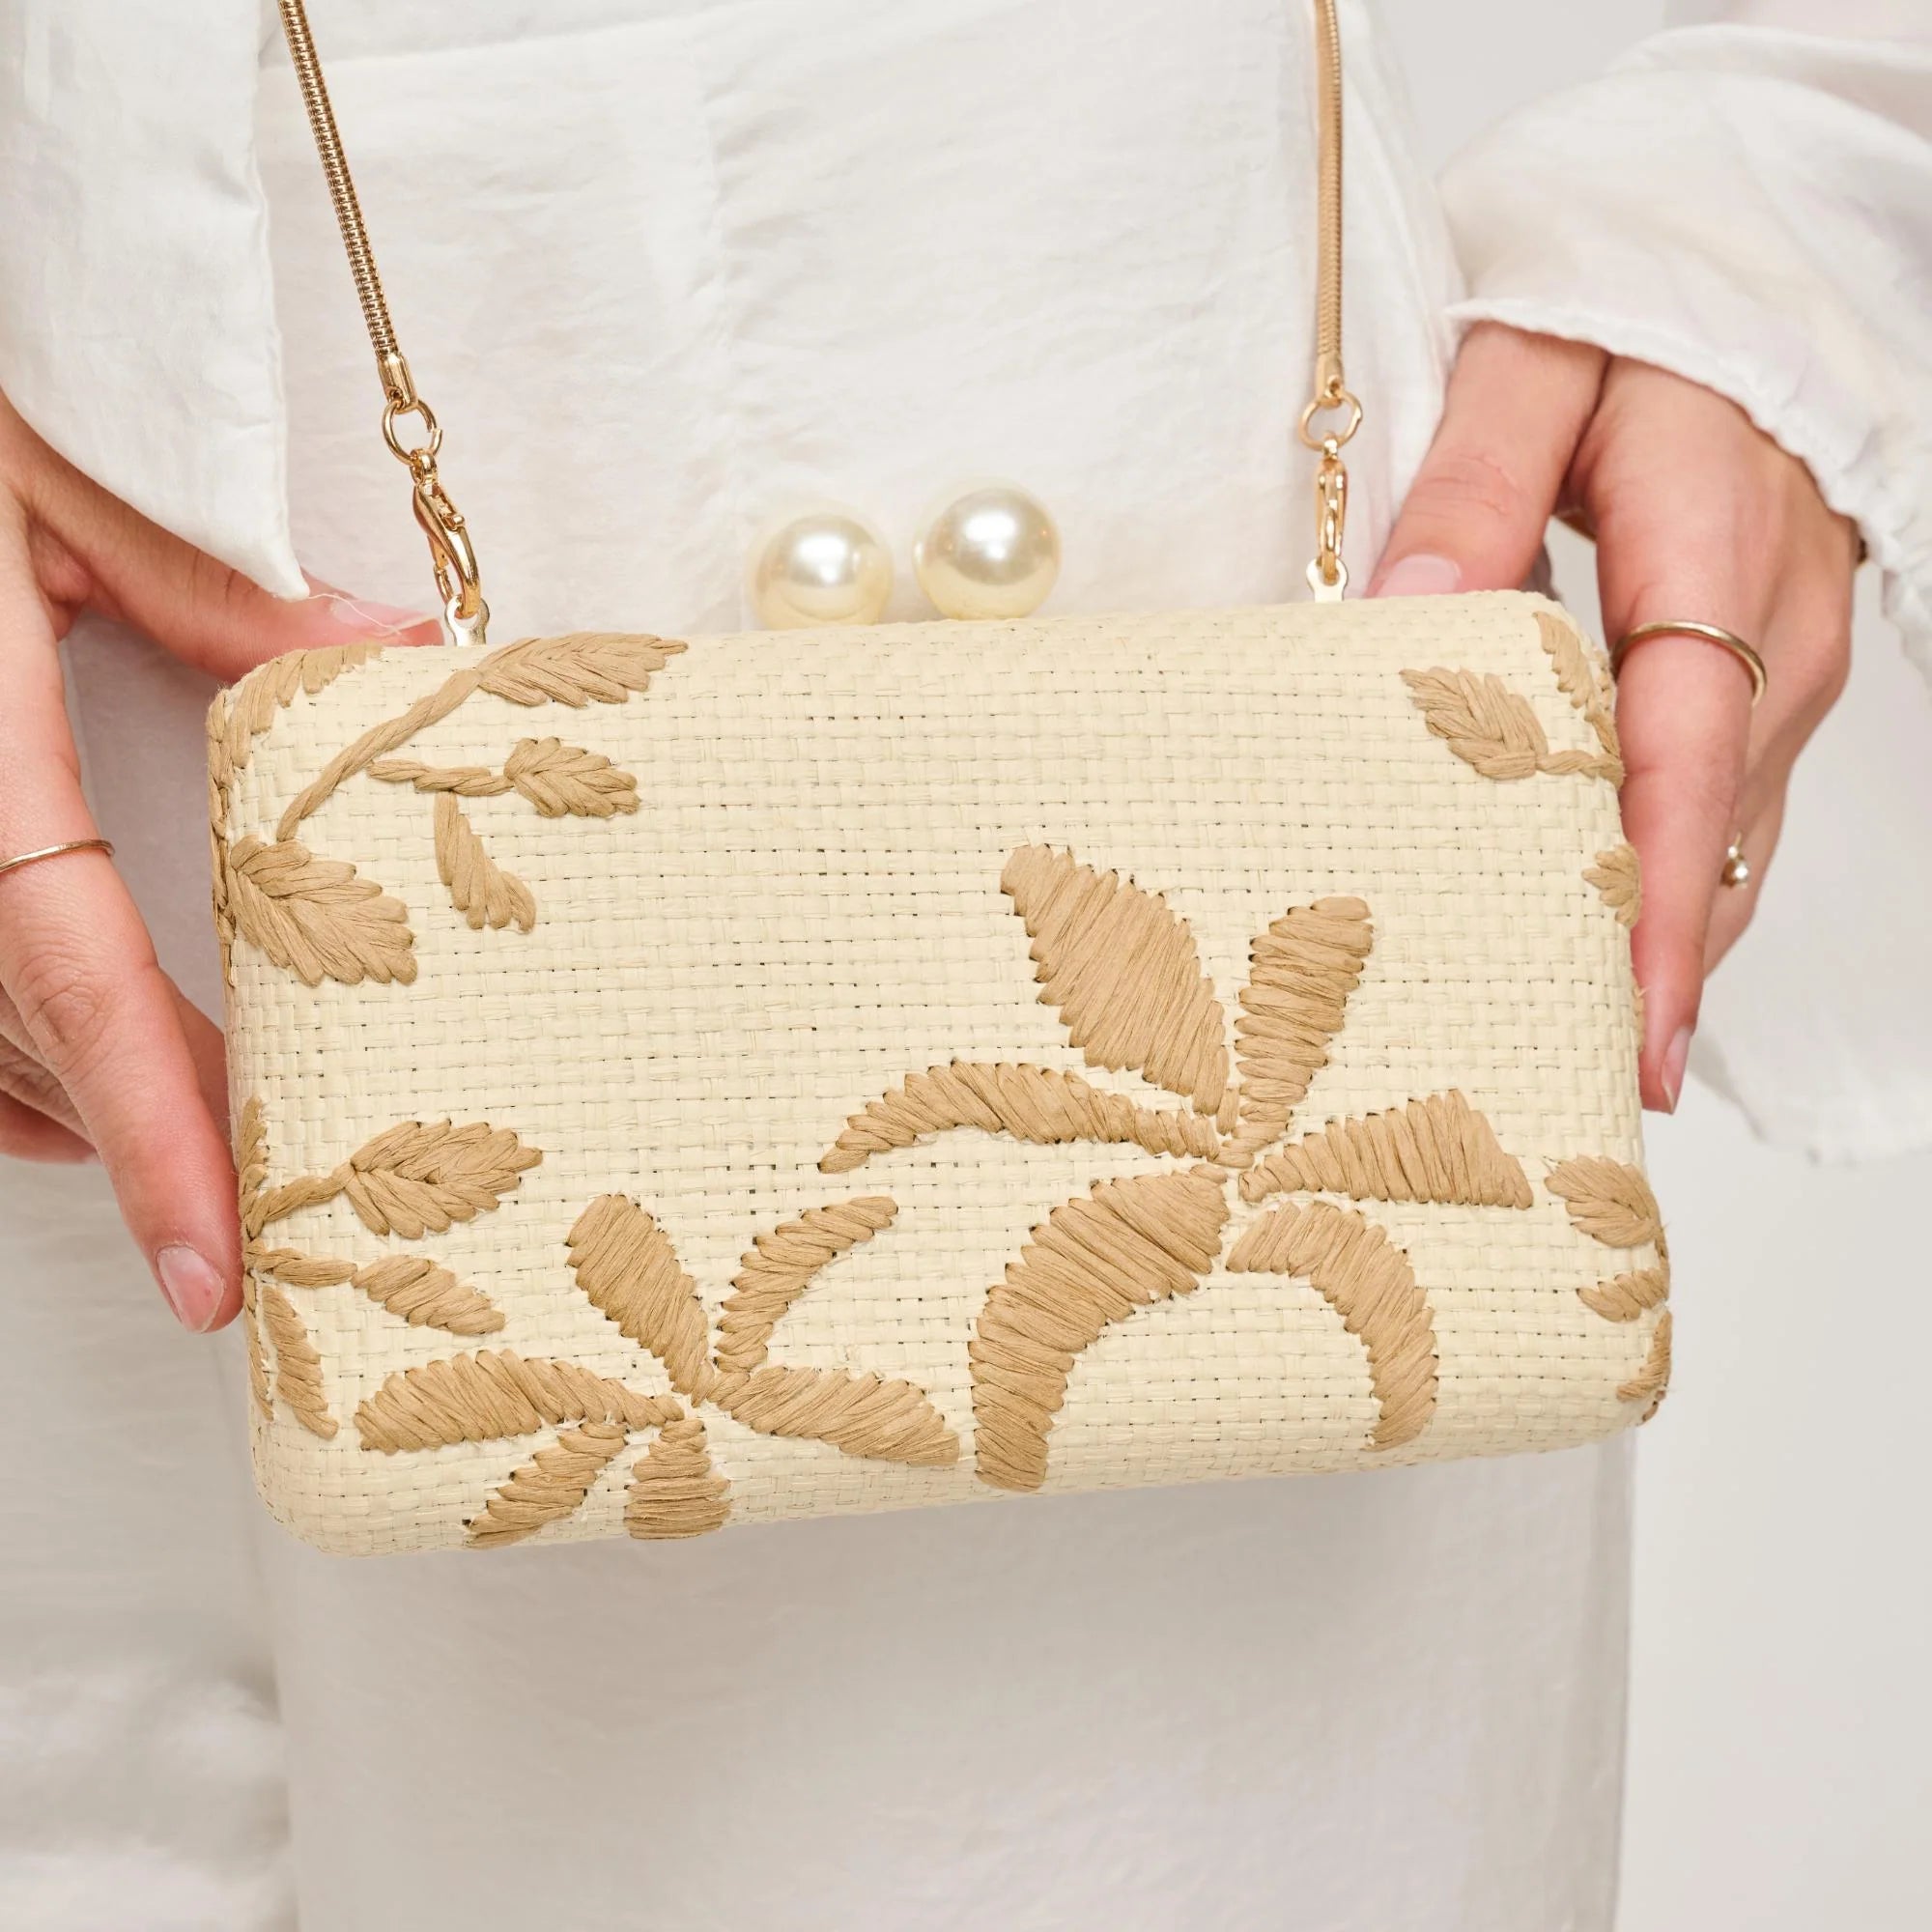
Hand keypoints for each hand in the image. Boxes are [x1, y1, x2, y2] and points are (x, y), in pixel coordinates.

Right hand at [0, 393, 437, 1327]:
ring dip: (80, 1105)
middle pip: (21, 1033)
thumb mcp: (73, 483)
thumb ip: (222, 591)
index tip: (218, 1258)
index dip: (149, 1131)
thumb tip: (401, 663)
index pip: (68, 974)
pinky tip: (81, 1083)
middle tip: (257, 1233)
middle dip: (141, 1141)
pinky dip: (13, 1056)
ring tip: (200, 1159)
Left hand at [1371, 323, 1856, 1111]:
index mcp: (1712, 547)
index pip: (1687, 747)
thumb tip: (1410, 610)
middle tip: (1586, 1084)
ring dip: (1675, 940)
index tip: (1634, 1014)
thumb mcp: (1531, 368)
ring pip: (1732, 829)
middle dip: (1659, 959)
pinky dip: (1682, 883)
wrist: (1732, 291)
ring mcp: (1788, 659)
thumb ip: (1472, 485)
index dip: (1660, 892)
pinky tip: (1624, 949)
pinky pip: (1729, 802)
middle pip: (1715, 822)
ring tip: (1598, 1053)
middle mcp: (1777, 626)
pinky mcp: (1773, 673)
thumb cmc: (1624, 326)